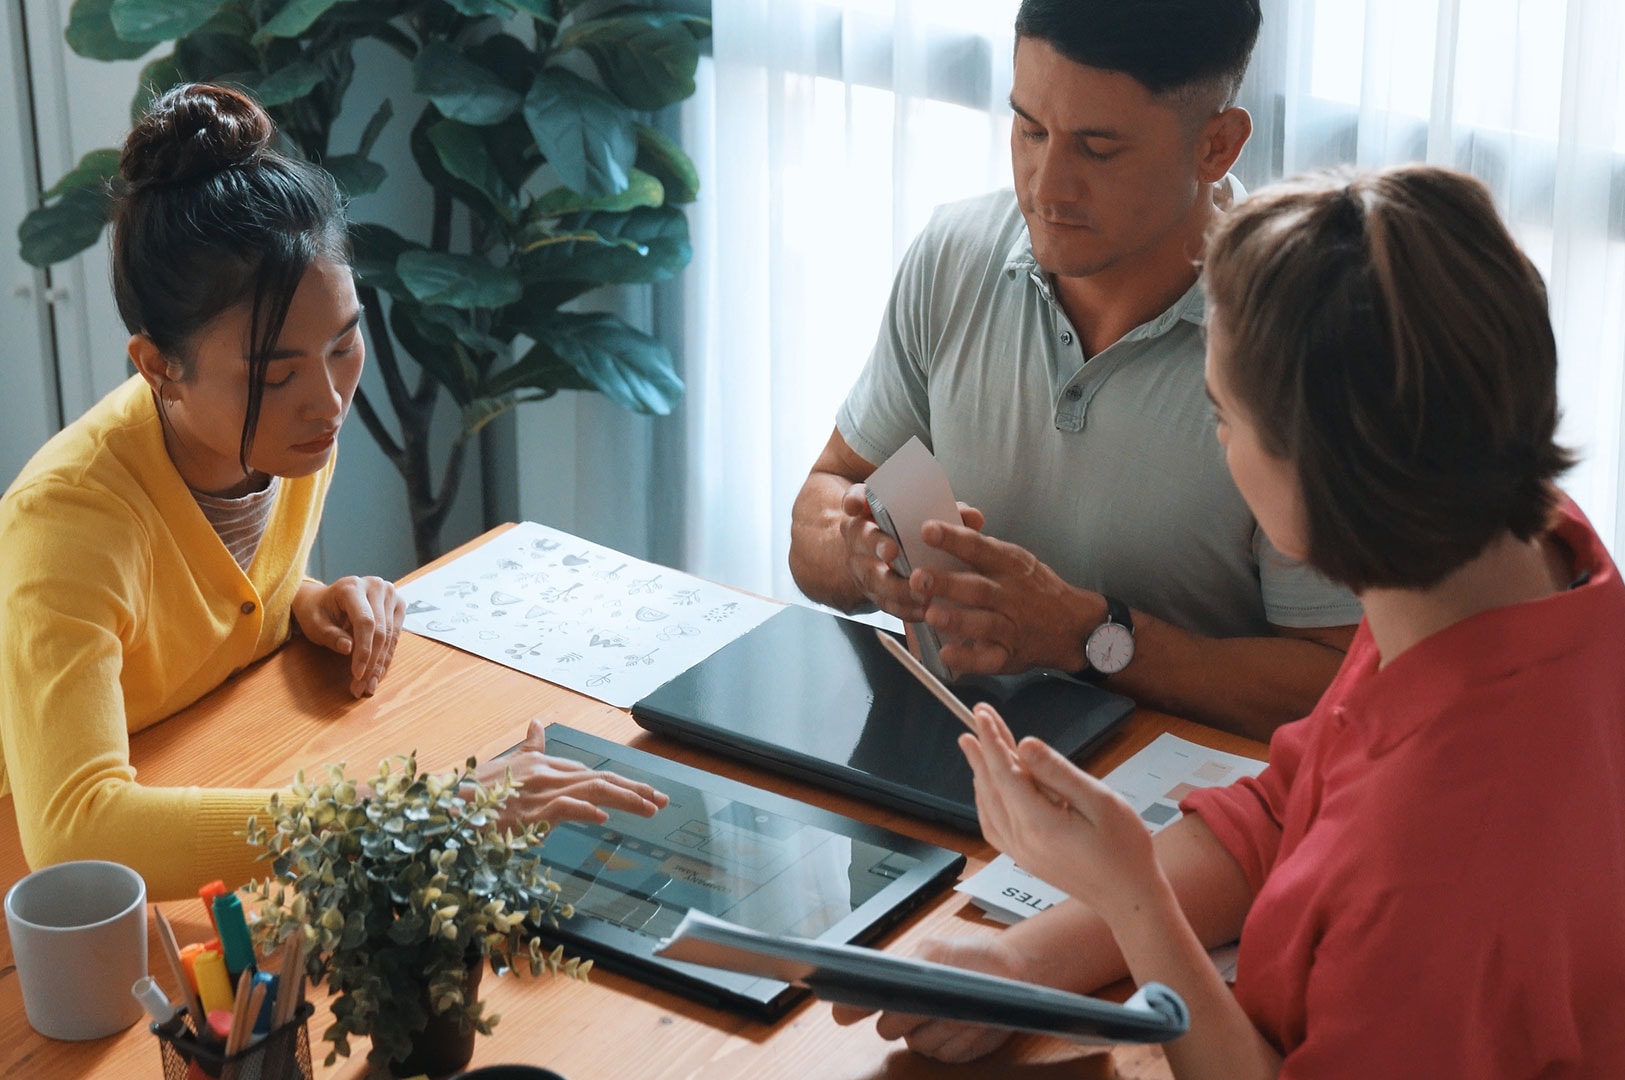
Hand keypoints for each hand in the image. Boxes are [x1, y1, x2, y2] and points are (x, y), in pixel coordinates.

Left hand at [292, 577, 405, 696]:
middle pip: (381, 631)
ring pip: (391, 637)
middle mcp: (376, 586)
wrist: (324, 599)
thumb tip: (349, 649)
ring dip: (380, 664)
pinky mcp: (397, 605)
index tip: (356, 674)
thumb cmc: (316, 611)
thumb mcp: (315, 623)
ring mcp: (390, 594)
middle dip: (372, 663)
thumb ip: (331, 635)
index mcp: (352, 587)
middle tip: (361, 687)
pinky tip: (377, 674)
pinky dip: (386, 657)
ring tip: (368, 686)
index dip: (364, 650)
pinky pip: (395, 636)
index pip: (365, 622)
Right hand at [477, 718, 669, 829]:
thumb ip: (528, 747)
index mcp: (541, 764)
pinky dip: (585, 809)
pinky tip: (604, 816)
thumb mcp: (504, 764)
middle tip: (662, 800)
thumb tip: (537, 723)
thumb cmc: (472, 792)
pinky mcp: (528, 812)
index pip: (589, 772)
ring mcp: (538, 791)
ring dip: (625, 798)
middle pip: (599, 778)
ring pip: (592, 789)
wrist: (443, 805)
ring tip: (650, 808)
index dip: (620, 782)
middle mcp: (545, 773)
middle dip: (634, 789)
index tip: (645, 792)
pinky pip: (563, 807)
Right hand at [830, 934, 1021, 1062]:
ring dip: (945, 1026)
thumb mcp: (938, 950)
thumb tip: (892, 984)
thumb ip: (911, 966)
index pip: (861, 1001)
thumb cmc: (972, 958)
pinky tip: (976, 1023)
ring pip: (920, 1043)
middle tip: (934, 1000)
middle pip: (888, 1027)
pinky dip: (964, 1040)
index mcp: (896, 985)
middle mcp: (904, 1015)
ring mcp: (926, 1037)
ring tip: (966, 1008)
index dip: (849, 1008)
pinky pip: (947, 1055)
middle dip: (910, 1014)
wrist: (1009, 974)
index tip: (842, 1013)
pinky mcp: (949, 1053)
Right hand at [839, 484, 983, 621]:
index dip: (855, 501)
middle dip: (876, 544)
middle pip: (861, 538)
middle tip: (892, 551)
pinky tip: (925, 610)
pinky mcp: (874, 593)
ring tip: (920, 591)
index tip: (857, 505)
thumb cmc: (910, 529)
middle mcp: (860, 538)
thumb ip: (947, 512)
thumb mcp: (925, 515)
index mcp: (870, 511)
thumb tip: (973, 517)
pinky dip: (905, 608)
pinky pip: (885, 603)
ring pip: (872, 577)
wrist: (886, 556)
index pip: (855, 499)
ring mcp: (862, 567)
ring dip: (894, 585)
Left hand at [911, 521, 1099, 673]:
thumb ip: (979, 547)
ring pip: (984, 623)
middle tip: (918, 578)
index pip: (978, 548)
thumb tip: (940, 527)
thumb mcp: (1013, 559)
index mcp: (1008, 565)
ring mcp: (1011, 626)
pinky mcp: (1009, 655)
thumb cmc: (1033, 587)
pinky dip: (968, 659)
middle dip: (947, 583)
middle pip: (978, 588)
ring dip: (958, 620)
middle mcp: (1010, 594)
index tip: (927, 530)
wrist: (1073, 625)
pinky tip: (947, 654)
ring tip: (931, 614)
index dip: (953, 538)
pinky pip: (989, 659)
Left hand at [961, 704, 1159, 921]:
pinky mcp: (1024, 858)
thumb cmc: (1125, 850)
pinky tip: (988, 787)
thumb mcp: (1100, 801)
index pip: (1004, 771)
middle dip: (982, 748)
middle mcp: (1022, 839)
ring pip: (987, 804)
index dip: (991, 739)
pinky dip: (985, 799)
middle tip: (976, 718)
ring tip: (976, 745)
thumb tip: (1025, 746)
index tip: (982, 713)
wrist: (1129, 898)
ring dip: (980, 772)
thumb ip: (1058, 772)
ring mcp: (1020, 852)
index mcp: (1040, 823)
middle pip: (991, 784)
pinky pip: (993, 825)